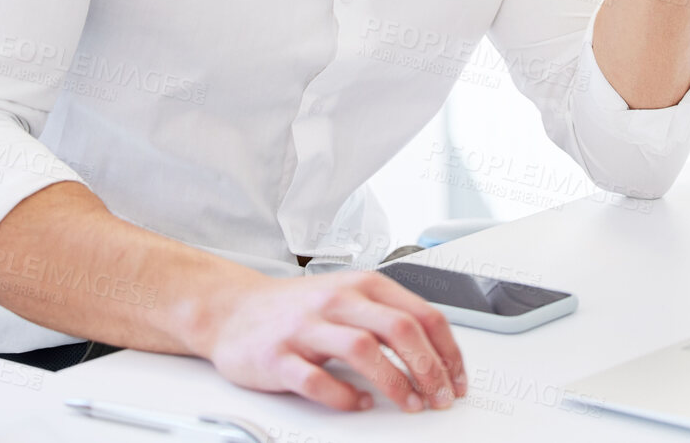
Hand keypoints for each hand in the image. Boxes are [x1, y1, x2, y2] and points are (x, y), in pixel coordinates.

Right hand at [193, 270, 465, 412]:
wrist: (232, 310)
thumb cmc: (298, 307)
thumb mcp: (350, 296)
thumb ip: (389, 316)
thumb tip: (437, 352)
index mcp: (363, 285)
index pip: (422, 313)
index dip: (448, 351)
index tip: (457, 379)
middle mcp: (338, 300)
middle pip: (400, 330)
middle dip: (430, 369)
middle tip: (440, 397)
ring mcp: (307, 327)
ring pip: (363, 350)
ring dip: (395, 383)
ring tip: (410, 404)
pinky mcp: (279, 356)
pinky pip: (317, 380)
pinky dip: (344, 397)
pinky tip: (358, 404)